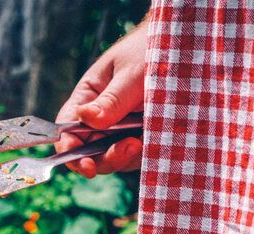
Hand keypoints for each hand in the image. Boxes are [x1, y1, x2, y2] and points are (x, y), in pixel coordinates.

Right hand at [54, 21, 147, 177]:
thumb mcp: (131, 74)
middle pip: (89, 151)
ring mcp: (122, 130)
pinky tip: (153, 140)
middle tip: (128, 149)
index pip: (68, 128)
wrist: (185, 50)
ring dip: (125, 157)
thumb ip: (111, 100)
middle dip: (103, 158)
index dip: (70, 149)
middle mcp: (101, 118)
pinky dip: (143, 155)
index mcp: (89, 97)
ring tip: (140, 141)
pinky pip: (136, 157)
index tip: (86, 163)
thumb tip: (84, 118)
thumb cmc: (151, 51)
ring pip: (113, 158)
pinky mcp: (143, 137)